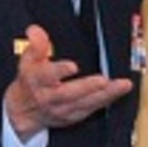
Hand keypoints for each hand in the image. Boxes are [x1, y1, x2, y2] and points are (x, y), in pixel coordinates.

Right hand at [5, 23, 132, 138]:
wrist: (24, 112)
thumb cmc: (30, 83)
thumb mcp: (28, 61)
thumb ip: (35, 45)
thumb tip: (35, 30)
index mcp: (37, 81)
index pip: (46, 76)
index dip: (59, 71)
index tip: (72, 66)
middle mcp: (50, 97)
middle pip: (69, 93)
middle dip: (87, 87)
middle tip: (103, 80)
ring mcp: (63, 109)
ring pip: (86, 103)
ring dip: (106, 94)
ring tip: (122, 85)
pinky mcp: (75, 116)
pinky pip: (93, 108)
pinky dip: (107, 100)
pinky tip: (119, 91)